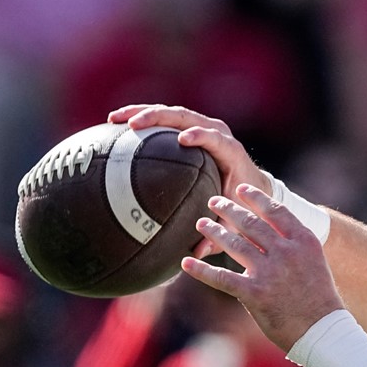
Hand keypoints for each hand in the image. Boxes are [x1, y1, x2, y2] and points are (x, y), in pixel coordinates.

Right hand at [108, 104, 269, 257]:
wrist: (252, 185)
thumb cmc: (242, 204)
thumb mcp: (233, 220)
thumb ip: (218, 234)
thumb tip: (196, 253)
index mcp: (230, 153)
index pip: (215, 138)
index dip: (200, 135)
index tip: (182, 139)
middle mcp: (217, 134)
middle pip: (186, 116)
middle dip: (158, 116)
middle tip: (132, 124)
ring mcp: (204, 127)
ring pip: (172, 113)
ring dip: (142, 112)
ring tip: (113, 119)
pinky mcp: (192, 127)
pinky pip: (166, 120)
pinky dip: (143, 118)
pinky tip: (115, 125)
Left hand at [182, 183, 343, 350]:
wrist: (323, 330)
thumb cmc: (321, 300)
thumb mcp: (315, 264)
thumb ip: (295, 248)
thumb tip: (274, 236)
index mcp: (304, 241)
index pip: (276, 211)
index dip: (256, 198)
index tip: (241, 189)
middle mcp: (286, 252)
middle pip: (252, 223)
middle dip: (229, 209)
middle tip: (214, 201)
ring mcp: (269, 271)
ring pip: (235, 244)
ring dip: (215, 232)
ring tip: (201, 224)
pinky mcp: (254, 293)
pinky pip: (222, 277)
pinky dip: (202, 270)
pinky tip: (186, 264)